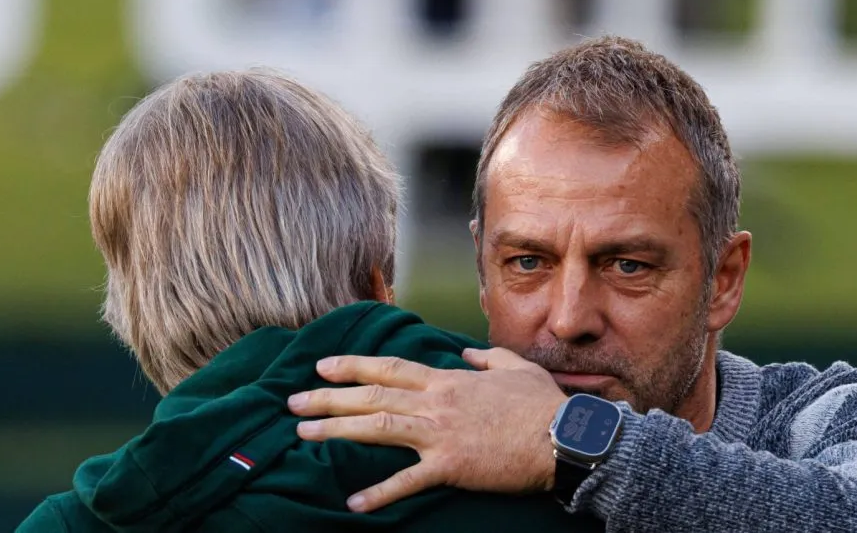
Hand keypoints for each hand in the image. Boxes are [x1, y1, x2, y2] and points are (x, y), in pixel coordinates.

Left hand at [287, 347, 567, 512]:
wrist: (562, 437)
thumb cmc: (541, 404)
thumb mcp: (514, 368)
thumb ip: (487, 358)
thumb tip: (468, 352)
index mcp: (447, 379)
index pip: (389, 368)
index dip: (352, 365)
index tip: (322, 367)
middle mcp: (435, 402)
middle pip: (371, 395)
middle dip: (327, 398)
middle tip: (294, 403)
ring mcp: (439, 433)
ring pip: (377, 426)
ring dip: (336, 431)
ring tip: (303, 435)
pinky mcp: (450, 465)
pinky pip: (407, 481)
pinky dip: (380, 493)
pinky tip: (354, 503)